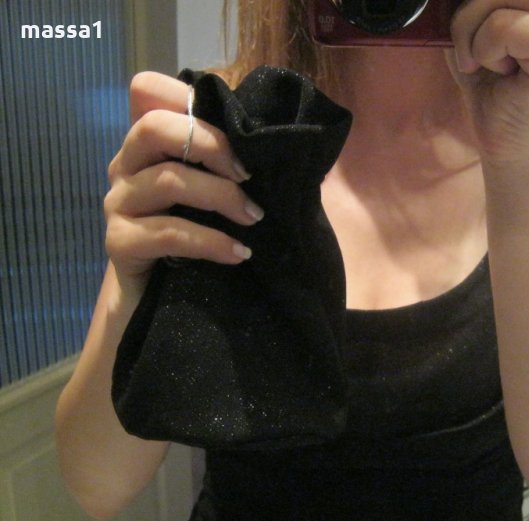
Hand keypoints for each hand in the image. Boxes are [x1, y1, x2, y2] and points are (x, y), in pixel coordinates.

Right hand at [104, 72, 261, 298]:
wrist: (157, 299)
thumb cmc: (195, 237)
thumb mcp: (216, 193)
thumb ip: (232, 164)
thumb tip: (287, 146)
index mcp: (149, 144)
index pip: (149, 91)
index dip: (191, 100)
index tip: (240, 132)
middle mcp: (126, 165)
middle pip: (154, 127)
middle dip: (211, 145)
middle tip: (250, 175)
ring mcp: (118, 203)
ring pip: (167, 180)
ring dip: (221, 197)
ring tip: (254, 218)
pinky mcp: (119, 242)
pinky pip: (168, 233)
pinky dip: (210, 242)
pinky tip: (239, 253)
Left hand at [448, 0, 528, 164]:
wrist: (501, 133)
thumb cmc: (488, 75)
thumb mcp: (474, 14)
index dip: (480, 0)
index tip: (485, 31)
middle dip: (470, 11)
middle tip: (477, 47)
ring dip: (474, 33)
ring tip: (490, 60)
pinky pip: (504, 27)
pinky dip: (486, 50)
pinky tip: (503, 71)